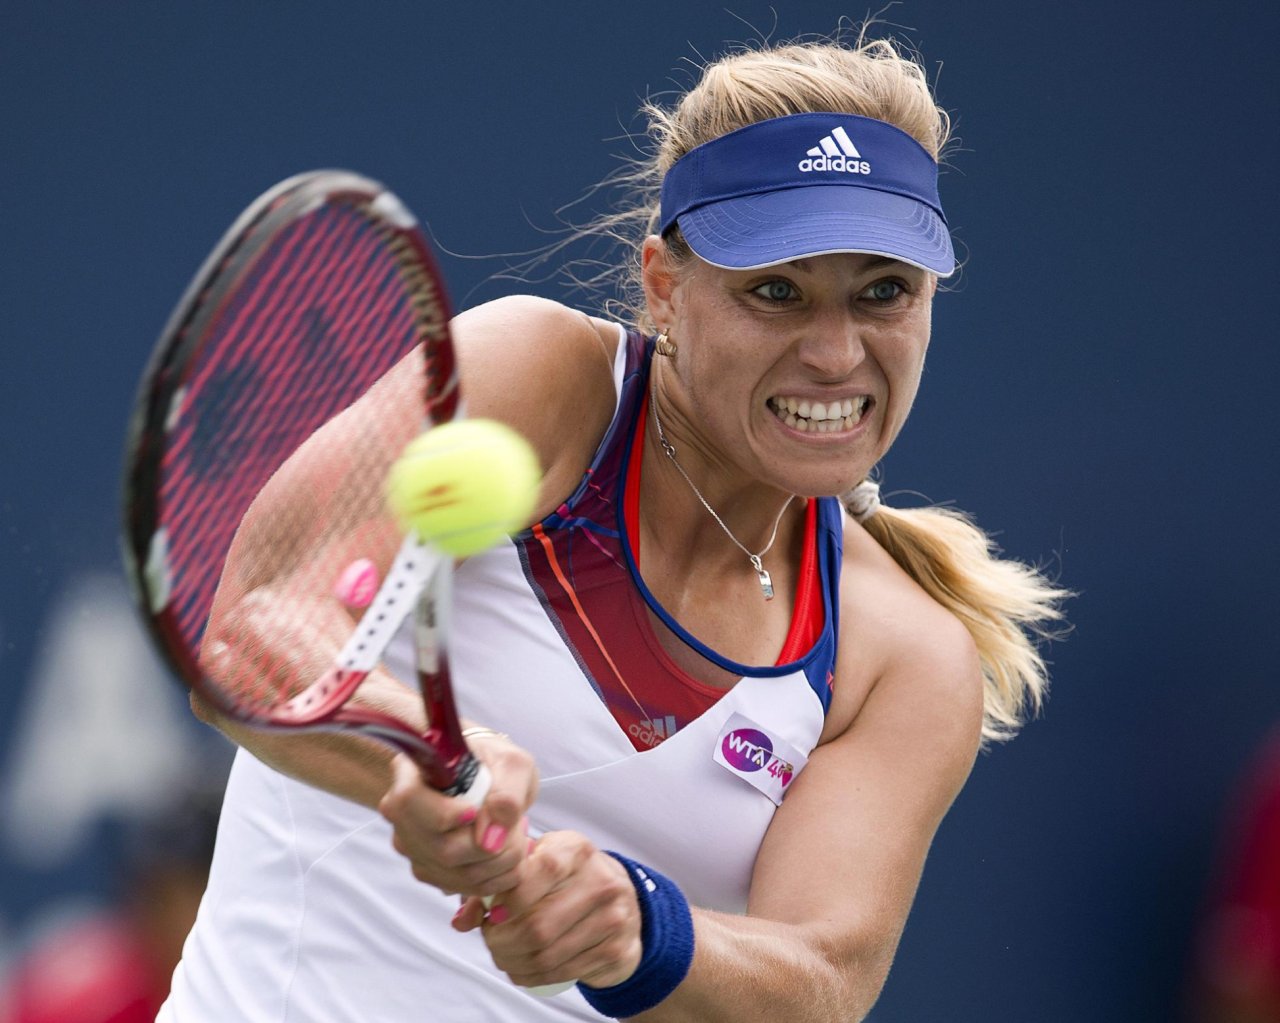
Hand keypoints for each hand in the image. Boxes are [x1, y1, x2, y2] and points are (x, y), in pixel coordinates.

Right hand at [378, 731, 537, 896]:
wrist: (492, 779)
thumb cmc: (496, 763)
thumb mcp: (512, 765)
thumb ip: (507, 795)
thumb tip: (492, 837)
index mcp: (411, 773)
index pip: (408, 801)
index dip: (444, 815)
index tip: (476, 812)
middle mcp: (402, 814)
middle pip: (440, 848)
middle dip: (491, 846)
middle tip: (519, 825)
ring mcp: (411, 846)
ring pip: (454, 874)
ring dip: (499, 863)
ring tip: (517, 837)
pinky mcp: (428, 870)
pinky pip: (462, 887)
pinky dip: (496, 878)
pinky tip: (509, 856)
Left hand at [452, 831, 642, 989]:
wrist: (624, 903)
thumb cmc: (567, 880)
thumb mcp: (536, 865)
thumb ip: (495, 886)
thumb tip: (462, 920)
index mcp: (576, 850)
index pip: (543, 869)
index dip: (512, 896)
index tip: (494, 914)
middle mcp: (601, 880)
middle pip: (539, 924)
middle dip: (502, 940)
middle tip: (490, 939)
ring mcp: (613, 917)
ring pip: (546, 954)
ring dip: (512, 961)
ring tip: (502, 954)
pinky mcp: (615, 949)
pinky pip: (561, 972)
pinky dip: (531, 976)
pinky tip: (521, 967)